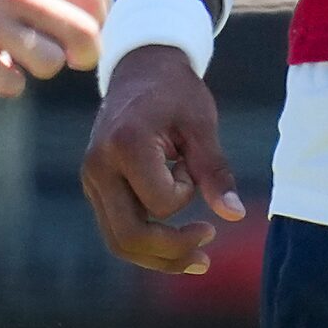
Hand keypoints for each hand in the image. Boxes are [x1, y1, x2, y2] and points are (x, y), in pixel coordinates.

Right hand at [0, 0, 104, 97]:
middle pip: (83, 34)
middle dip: (86, 54)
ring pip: (50, 62)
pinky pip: (9, 83)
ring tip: (23, 58)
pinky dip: (9, 83)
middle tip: (71, 57)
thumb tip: (66, 12)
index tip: (84, 29)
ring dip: (43, 66)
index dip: (97, 20)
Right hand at [81, 45, 243, 272]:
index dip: (186, 194)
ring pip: (119, 242)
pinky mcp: (95, 186)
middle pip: (129, 236)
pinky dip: (147, 244)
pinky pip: (117, 230)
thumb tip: (236, 216)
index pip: (159, 203)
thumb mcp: (201, 124)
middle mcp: (98, 166)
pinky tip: (176, 243)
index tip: (191, 165)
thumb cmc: (175, 92)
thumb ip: (215, 171)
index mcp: (125, 144)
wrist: (139, 68)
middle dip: (172, 252)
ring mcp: (92, 178)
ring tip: (199, 259)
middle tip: (208, 245)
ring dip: (159, 258)